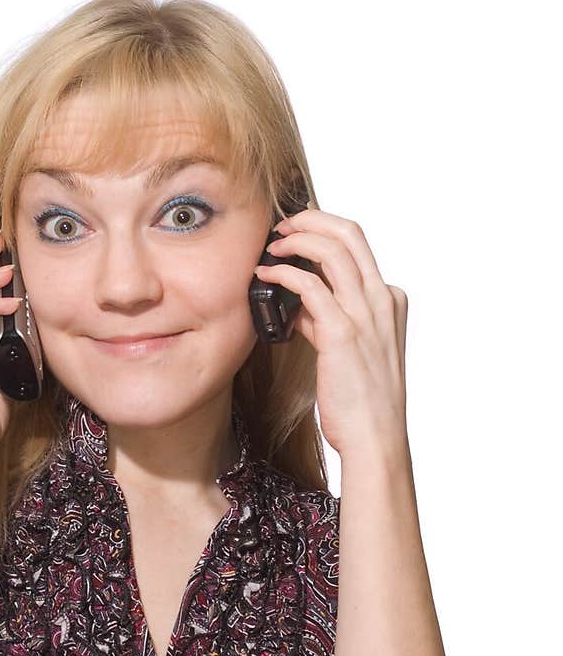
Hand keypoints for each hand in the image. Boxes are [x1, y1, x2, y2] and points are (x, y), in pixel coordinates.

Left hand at [254, 208, 408, 456]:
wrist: (375, 437)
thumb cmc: (362, 400)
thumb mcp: (348, 350)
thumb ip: (326, 320)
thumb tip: (299, 303)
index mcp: (389, 300)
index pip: (357, 246)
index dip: (322, 232)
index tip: (295, 234)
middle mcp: (382, 299)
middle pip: (349, 233)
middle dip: (311, 219)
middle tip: (281, 226)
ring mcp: (365, 314)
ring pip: (331, 249)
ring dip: (295, 239)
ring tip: (270, 246)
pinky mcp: (342, 332)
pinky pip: (310, 286)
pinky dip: (283, 274)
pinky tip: (266, 278)